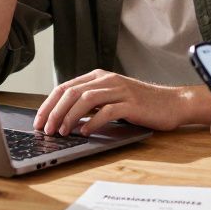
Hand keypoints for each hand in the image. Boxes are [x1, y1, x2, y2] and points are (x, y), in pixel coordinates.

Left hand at [32, 70, 197, 135]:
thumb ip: (91, 104)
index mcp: (99, 77)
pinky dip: (93, 122)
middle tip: (46, 129)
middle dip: (54, 112)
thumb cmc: (140, 105)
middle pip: (72, 92)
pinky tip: (85, 133)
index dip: (48, 104)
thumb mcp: (111, 99)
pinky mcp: (131, 103)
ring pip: (86, 100)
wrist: (172, 103)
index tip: (38, 120)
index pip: (65, 87)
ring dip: (70, 117)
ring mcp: (120, 90)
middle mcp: (107, 80)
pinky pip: (107, 111)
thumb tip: (63, 118)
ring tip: (62, 132)